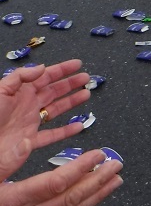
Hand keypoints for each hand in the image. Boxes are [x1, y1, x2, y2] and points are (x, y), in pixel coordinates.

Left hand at [0, 60, 90, 181]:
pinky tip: (78, 126)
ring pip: (56, 110)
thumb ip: (21, 76)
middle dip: (70, 83)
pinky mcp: (30, 141)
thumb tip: (42, 68)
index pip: (46, 76)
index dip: (62, 69)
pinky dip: (66, 132)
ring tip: (86, 95)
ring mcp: (31, 123)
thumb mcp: (1, 90)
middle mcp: (29, 105)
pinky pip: (51, 136)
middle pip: (54, 91)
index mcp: (22, 91)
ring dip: (71, 102)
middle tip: (87, 78)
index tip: (78, 64)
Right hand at [0, 149, 122, 205]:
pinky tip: (93, 201)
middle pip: (69, 199)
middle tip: (116, 164)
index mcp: (13, 201)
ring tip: (114, 180)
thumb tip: (24, 142)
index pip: (55, 183)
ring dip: (96, 196)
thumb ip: (5, 160)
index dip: (80, 168)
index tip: (98, 154)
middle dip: (97, 180)